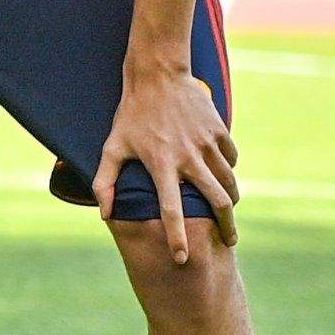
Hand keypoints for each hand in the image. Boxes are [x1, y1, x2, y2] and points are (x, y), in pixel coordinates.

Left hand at [97, 66, 238, 258]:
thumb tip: (104, 214)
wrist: (157, 76)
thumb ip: (105, 182)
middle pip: (217, 202)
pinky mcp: (220, 132)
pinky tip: (221, 175)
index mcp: (160, 164)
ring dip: (230, 201)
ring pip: (229, 183)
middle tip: (229, 241)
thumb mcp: (112, 146)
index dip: (177, 237)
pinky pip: (231, 161)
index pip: (171, 210)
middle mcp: (188, 157)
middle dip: (226, 227)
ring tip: (227, 211)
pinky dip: (228, 171)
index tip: (182, 259)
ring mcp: (207, 144)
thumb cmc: (131, 115)